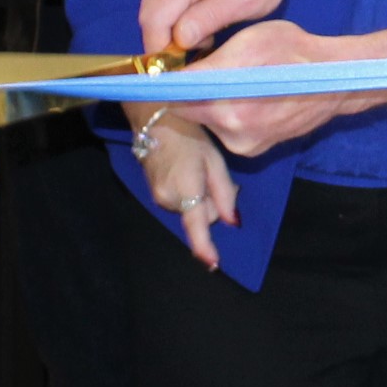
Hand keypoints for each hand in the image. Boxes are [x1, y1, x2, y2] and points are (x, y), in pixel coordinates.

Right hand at [138, 115, 242, 268]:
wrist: (154, 122)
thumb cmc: (189, 136)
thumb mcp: (215, 161)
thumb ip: (225, 193)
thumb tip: (232, 221)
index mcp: (185, 190)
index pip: (197, 227)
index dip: (205, 248)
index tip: (213, 264)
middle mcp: (168, 200)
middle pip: (201, 216)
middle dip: (213, 204)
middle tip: (216, 176)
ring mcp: (158, 198)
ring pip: (191, 210)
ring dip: (201, 198)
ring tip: (201, 169)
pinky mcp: (154, 194)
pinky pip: (181, 202)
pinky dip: (190, 194)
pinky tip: (190, 172)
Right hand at [139, 0, 298, 58]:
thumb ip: (211, 18)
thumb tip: (178, 40)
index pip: (155, 20)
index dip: (162, 50)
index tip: (184, 66)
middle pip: (149, 15)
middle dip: (168, 40)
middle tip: (205, 44)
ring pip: (151, 8)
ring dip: (171, 27)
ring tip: (207, 27)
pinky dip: (172, 12)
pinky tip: (199, 12)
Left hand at [173, 20, 360, 157]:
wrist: (335, 80)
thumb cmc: (293, 52)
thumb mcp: (248, 43)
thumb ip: (209, 62)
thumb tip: (176, 72)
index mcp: (227, 106)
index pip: (176, 98)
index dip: (169, 81)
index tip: (167, 68)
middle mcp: (232, 133)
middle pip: (191, 111)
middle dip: (192, 90)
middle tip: (203, 67)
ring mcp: (244, 145)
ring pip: (209, 120)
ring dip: (211, 101)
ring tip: (234, 81)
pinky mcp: (254, 149)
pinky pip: (227, 129)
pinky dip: (228, 112)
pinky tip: (247, 96)